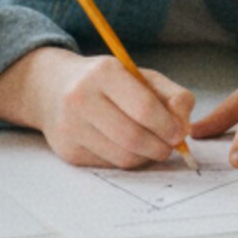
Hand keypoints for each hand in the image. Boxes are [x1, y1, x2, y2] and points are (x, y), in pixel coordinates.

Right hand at [0, 48, 194, 168]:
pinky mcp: (68, 151)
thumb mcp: (140, 76)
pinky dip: (126, 160)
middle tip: (169, 147)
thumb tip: (184, 127)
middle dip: (160, 147)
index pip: (144, 107)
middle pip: (133, 137)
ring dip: (146, 157)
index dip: (168, 126)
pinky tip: (126, 147)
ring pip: (123, 157)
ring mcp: (71, 127)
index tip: (180, 133)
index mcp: (104, 72)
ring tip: (151, 147)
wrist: (53, 88)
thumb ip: (172, 96)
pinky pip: (110, 165)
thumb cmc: (106, 83)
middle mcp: (81, 98)